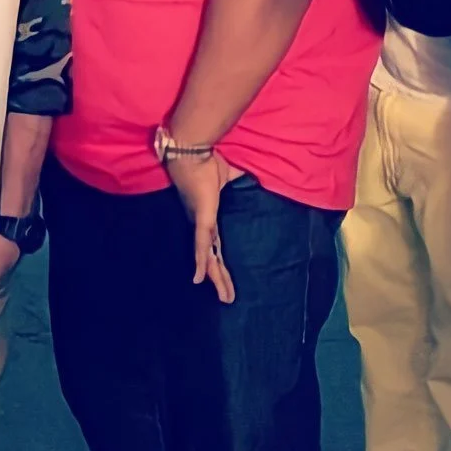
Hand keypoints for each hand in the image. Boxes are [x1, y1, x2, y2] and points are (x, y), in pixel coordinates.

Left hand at [166, 151, 236, 303]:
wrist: (193, 152)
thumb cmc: (208, 162)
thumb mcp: (230, 176)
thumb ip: (241, 181)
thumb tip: (257, 177)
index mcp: (208, 217)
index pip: (215, 245)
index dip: (218, 261)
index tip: (223, 276)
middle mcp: (202, 225)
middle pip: (212, 258)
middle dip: (220, 278)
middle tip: (227, 298)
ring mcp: (200, 224)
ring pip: (208, 258)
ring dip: (216, 278)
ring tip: (225, 297)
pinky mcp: (201, 220)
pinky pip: (202, 246)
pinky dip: (201, 262)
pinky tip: (199, 280)